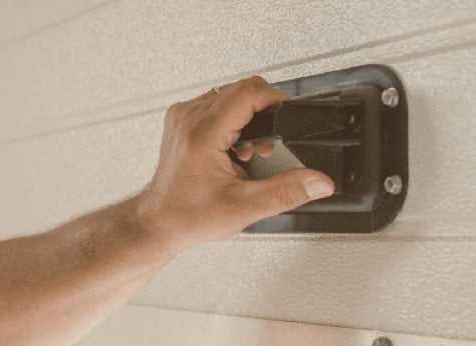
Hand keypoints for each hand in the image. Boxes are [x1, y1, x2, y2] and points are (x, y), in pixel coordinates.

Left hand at [133, 76, 334, 249]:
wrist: (158, 222)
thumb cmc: (187, 215)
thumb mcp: (244, 207)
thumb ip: (287, 192)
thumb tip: (317, 182)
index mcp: (203, 132)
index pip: (248, 92)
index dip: (275, 100)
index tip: (287, 114)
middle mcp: (189, 117)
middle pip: (241, 89)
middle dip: (264, 112)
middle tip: (264, 146)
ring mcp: (182, 116)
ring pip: (229, 94)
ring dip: (248, 117)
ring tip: (247, 151)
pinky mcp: (181, 120)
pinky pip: (215, 104)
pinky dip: (232, 120)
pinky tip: (232, 147)